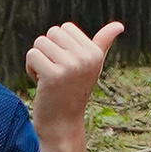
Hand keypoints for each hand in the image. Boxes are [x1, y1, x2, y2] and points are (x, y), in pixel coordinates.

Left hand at [26, 18, 123, 151]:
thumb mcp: (92, 66)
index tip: (66, 67)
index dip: (60, 46)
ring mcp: (70, 66)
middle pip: (52, 33)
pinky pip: (32, 55)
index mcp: (95, 52)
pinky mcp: (53, 75)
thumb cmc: (74, 92)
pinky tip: (41, 84)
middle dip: (48, 51)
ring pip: (40, 42)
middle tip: (56, 74)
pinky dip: (30, 69)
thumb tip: (119, 25)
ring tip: (48, 79)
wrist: (62, 126)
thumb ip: (103, 43)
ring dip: (38, 60)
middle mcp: (86, 58)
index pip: (65, 27)